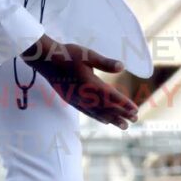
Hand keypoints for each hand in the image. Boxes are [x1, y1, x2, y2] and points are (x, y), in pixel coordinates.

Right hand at [21, 35, 138, 128]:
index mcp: (90, 83)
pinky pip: (86, 112)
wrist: (45, 59)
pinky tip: (104, 121)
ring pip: (97, 113)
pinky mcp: (71, 100)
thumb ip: (105, 63)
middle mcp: (84, 95)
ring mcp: (77, 99)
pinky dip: (97, 117)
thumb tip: (122, 66)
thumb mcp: (88, 54)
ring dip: (111, 119)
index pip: (111, 96)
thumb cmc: (68, 54)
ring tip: (123, 126)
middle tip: (134, 121)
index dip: (124, 104)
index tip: (135, 110)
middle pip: (106, 108)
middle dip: (121, 114)